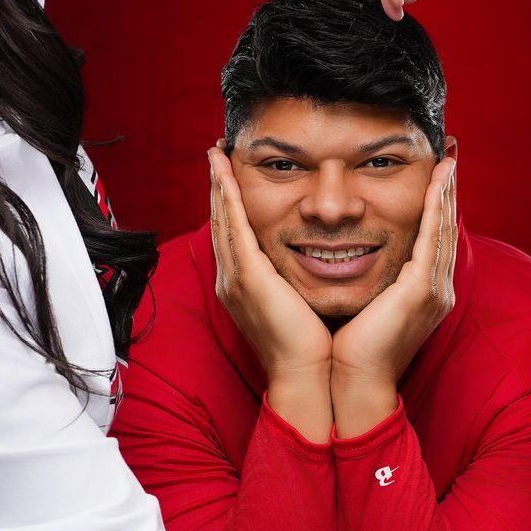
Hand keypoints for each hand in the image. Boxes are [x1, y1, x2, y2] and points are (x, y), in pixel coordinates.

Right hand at [209, 149, 332, 440]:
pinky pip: (234, 227)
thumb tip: (314, 263)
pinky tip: (226, 172)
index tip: (230, 174)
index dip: (229, 203)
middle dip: (218, 186)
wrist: (305, 377)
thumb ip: (296, 282)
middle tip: (216, 153)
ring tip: (217, 153)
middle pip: (221, 221)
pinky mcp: (248, 277)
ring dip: (219, 183)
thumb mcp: (299, 305)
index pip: (234, 234)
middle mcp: (233, 279)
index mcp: (245, 285)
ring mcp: (236, 278)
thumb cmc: (310, 347)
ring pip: (223, 219)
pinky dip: (228, 197)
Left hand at [330, 155, 456, 435]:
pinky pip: (433, 239)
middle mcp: (438, 289)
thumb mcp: (369, 307)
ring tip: (448, 160)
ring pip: (444, 229)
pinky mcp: (422, 290)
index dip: (439, 205)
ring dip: (446, 192)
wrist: (356, 384)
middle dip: (449, 191)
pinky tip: (438, 183)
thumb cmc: (354, 352)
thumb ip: (374, 283)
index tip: (438, 175)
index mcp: (425, 293)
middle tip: (450, 155)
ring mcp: (434, 290)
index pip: (435, 239)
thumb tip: (354, 258)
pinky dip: (437, 208)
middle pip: (447, 229)